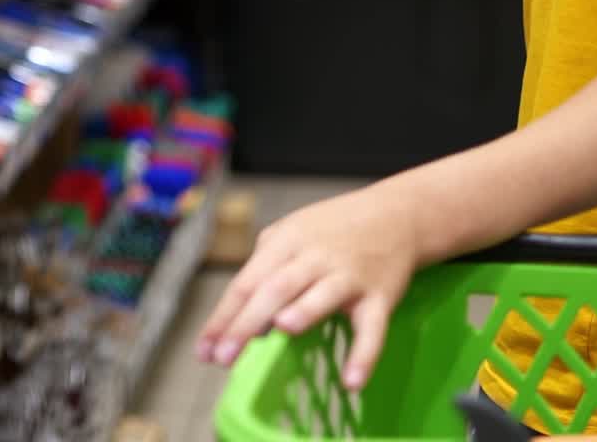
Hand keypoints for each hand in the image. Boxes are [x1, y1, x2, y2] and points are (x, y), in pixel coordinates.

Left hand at [195, 185, 418, 388]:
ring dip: (303, 312)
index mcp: (285, 242)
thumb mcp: (291, 234)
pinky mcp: (380, 296)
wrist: (394, 215)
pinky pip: (372, 329)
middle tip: (223, 358)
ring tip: (281, 331)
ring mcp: (348, 276)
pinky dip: (364, 355)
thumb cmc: (332, 230)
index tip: (203, 350)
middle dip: (247, 323)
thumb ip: (267, 268)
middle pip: (275, 289)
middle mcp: (314, 257)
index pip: (246, 282)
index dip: (223, 316)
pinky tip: (351, 382)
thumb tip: (249, 319)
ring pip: (321, 294)